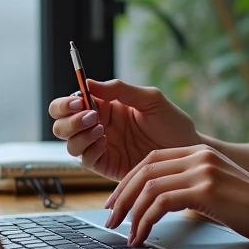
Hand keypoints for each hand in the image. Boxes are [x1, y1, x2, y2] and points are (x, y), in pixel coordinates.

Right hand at [48, 80, 199, 182]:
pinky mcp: (106, 165)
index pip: (72, 102)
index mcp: (105, 106)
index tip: (79, 101)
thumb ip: (120, 90)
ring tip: (102, 130)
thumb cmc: (172, 123)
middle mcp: (98, 126)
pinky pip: (85, 160)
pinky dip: (89, 151)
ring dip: (79, 135)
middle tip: (90, 116)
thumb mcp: (150, 99)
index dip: (67, 102)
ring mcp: (101, 147)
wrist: (187, 152)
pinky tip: (106, 143)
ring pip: (69, 143)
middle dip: (68, 119)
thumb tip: (89, 83)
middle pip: (61, 124)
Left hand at [102, 145, 248, 246]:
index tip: (116, 201)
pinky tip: (142, 235)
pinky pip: (161, 203)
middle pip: (145, 170)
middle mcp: (199, 156)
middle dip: (122, 196)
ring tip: (126, 233)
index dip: (128, 180)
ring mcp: (203, 170)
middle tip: (110, 218)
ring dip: (131, 212)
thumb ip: (191, 186)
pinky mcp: (205, 189)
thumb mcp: (216, 188)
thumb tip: (158, 203)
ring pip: (149, 187)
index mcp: (200, 152)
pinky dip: (145, 221)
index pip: (151, 159)